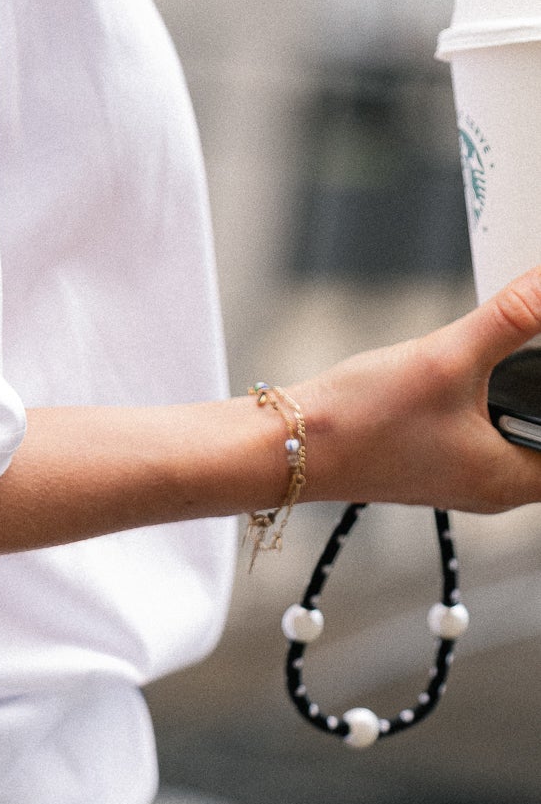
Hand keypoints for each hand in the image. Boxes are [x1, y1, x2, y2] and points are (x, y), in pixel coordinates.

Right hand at [294, 268, 540, 514]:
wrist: (288, 447)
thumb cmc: (360, 424)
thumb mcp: (446, 359)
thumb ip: (512, 318)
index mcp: (513, 479)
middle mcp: (499, 486)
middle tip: (535, 349)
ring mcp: (471, 474)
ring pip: (527, 432)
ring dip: (529, 391)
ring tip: (518, 349)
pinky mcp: (445, 459)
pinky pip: (494, 430)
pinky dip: (500, 398)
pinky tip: (482, 366)